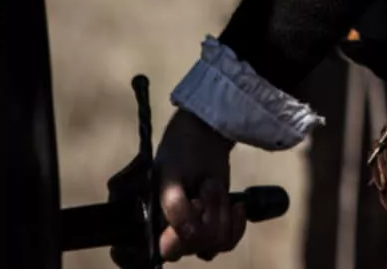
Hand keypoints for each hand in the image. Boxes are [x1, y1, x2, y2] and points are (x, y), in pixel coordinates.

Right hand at [157, 111, 247, 261]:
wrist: (206, 135)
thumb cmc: (181, 151)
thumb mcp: (172, 175)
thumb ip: (174, 207)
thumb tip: (190, 235)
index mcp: (149, 221)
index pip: (162, 250)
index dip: (180, 233)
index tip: (193, 203)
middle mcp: (169, 233)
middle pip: (191, 247)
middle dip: (205, 215)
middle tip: (204, 187)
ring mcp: (193, 232)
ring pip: (213, 245)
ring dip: (220, 212)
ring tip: (213, 186)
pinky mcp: (214, 228)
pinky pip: (228, 242)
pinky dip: (237, 225)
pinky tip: (236, 205)